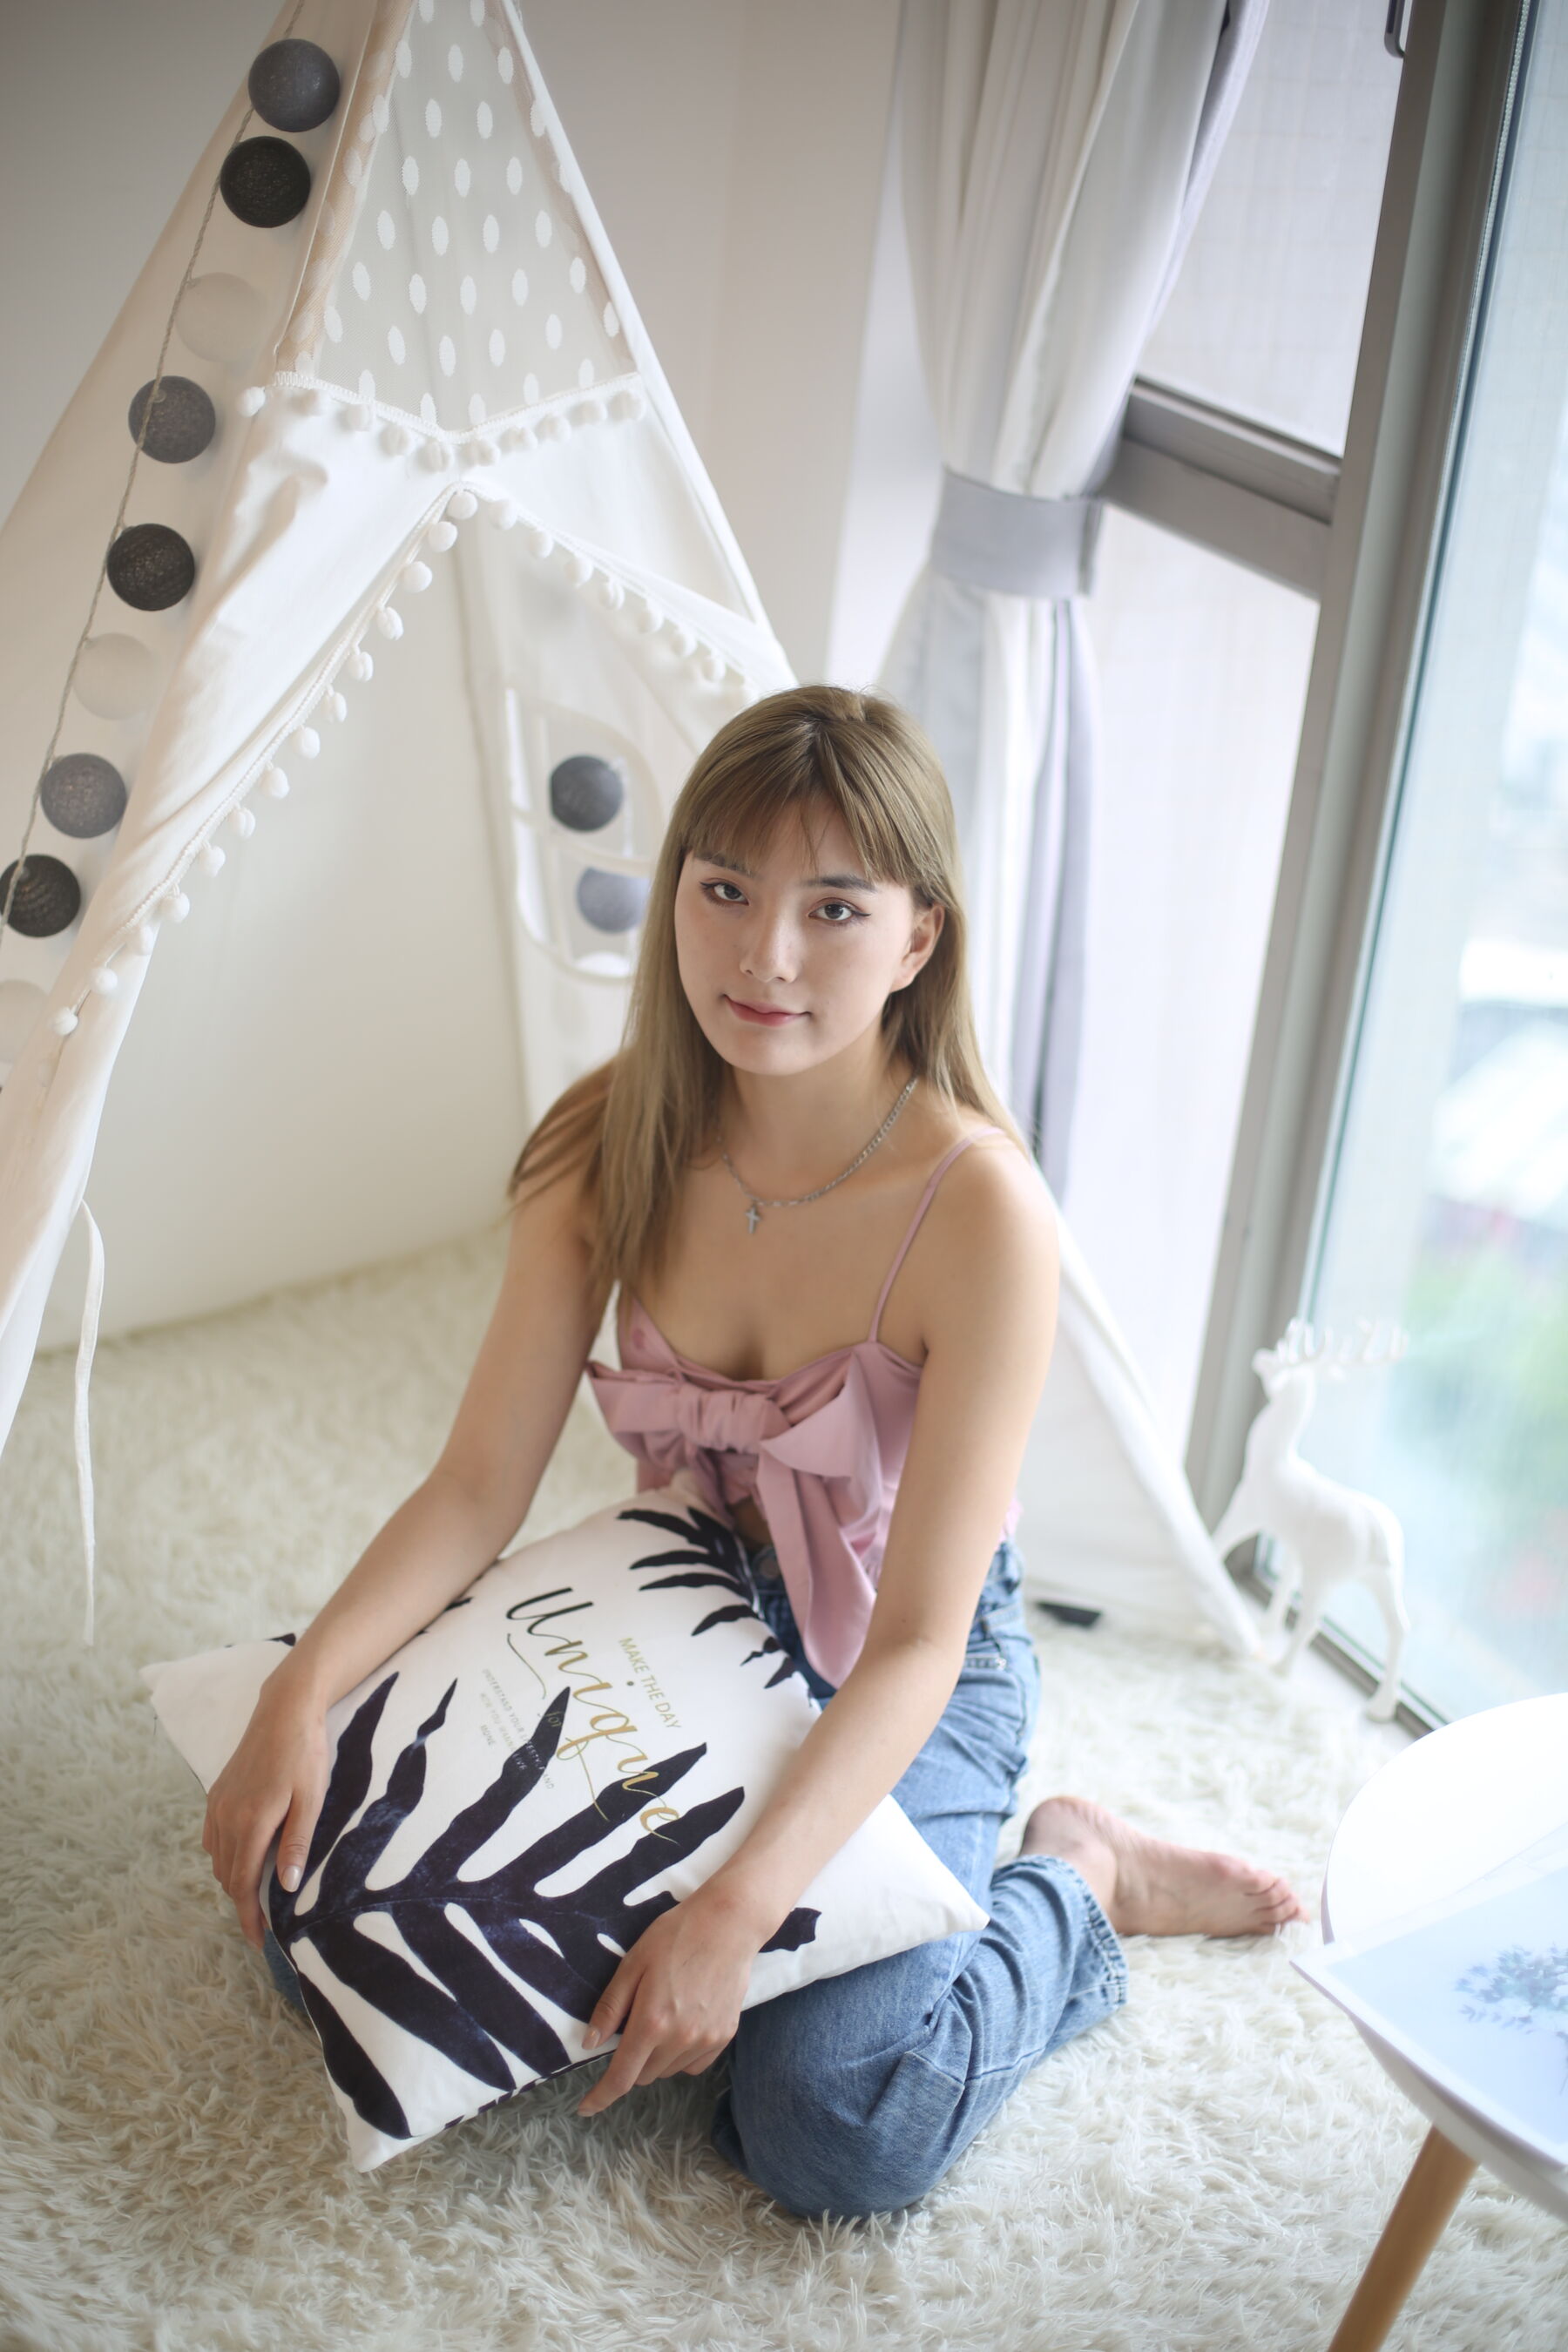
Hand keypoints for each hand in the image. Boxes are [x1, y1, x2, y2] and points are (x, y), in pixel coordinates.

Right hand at [202, 1669, 327, 1950]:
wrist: (284, 1709)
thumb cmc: (304, 1754)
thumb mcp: (310, 1800)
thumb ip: (296, 1844)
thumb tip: (286, 1888)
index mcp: (250, 1823)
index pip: (243, 1885)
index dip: (248, 1918)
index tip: (257, 1943)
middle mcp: (226, 1818)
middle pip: (227, 1877)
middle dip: (241, 1904)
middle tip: (262, 1923)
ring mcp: (217, 1805)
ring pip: (217, 1860)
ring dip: (233, 1881)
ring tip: (255, 1895)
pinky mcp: (216, 1793)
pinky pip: (212, 1838)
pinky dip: (225, 1857)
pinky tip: (243, 1857)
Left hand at [575, 1885, 765, 2115]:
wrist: (729, 1923)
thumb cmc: (675, 1936)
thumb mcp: (633, 1963)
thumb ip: (610, 2007)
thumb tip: (590, 2044)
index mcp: (652, 2022)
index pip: (621, 2077)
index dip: (600, 2097)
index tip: (585, 2108)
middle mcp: (680, 2039)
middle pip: (644, 2075)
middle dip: (630, 2062)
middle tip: (633, 2025)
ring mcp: (706, 2040)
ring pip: (668, 2071)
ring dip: (656, 2058)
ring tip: (663, 2015)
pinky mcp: (725, 2036)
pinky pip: (693, 2064)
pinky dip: (681, 2056)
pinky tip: (683, 2024)